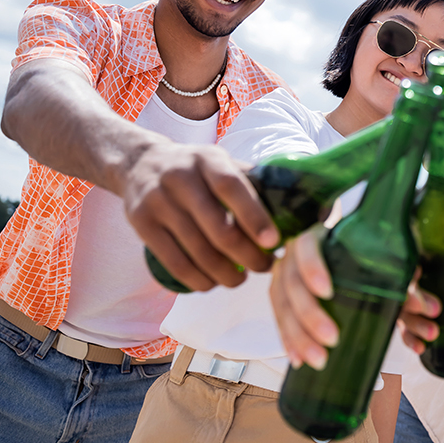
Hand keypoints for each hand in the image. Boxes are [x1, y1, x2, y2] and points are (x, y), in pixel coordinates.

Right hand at [126, 141, 278, 291]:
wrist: (140, 163)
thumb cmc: (197, 170)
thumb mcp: (222, 163)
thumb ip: (255, 181)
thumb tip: (304, 206)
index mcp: (208, 159)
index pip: (232, 188)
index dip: (255, 217)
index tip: (274, 242)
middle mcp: (180, 177)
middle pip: (218, 228)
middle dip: (248, 256)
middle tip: (265, 266)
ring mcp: (157, 201)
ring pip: (198, 251)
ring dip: (225, 274)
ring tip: (241, 279)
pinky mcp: (141, 224)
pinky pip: (174, 263)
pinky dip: (197, 280)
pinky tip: (212, 283)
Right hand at [270, 228, 440, 369]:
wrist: (349, 253)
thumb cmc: (368, 255)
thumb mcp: (384, 261)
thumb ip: (404, 281)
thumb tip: (429, 308)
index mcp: (319, 238)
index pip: (308, 247)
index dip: (313, 268)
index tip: (328, 292)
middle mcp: (295, 256)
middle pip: (292, 284)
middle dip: (309, 315)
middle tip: (332, 339)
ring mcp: (284, 277)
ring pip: (282, 306)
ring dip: (297, 336)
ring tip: (317, 360)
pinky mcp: (282, 299)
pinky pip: (280, 321)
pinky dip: (289, 342)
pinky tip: (297, 360)